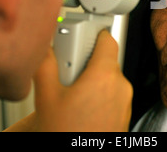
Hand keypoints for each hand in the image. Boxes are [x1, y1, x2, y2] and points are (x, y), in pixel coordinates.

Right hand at [7, 30, 132, 131]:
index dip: (92, 33)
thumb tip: (41, 48)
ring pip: (107, 78)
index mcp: (105, 75)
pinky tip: (78, 107)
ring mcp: (124, 102)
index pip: (106, 38)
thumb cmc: (68, 133)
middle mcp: (120, 86)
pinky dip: (97, 94)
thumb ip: (44, 64)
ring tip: (69, 94)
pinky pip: (111, 95)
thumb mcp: (47, 96)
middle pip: (104, 59)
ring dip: (90, 79)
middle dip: (85, 61)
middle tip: (66, 71)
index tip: (79, 36)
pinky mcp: (123, 116)